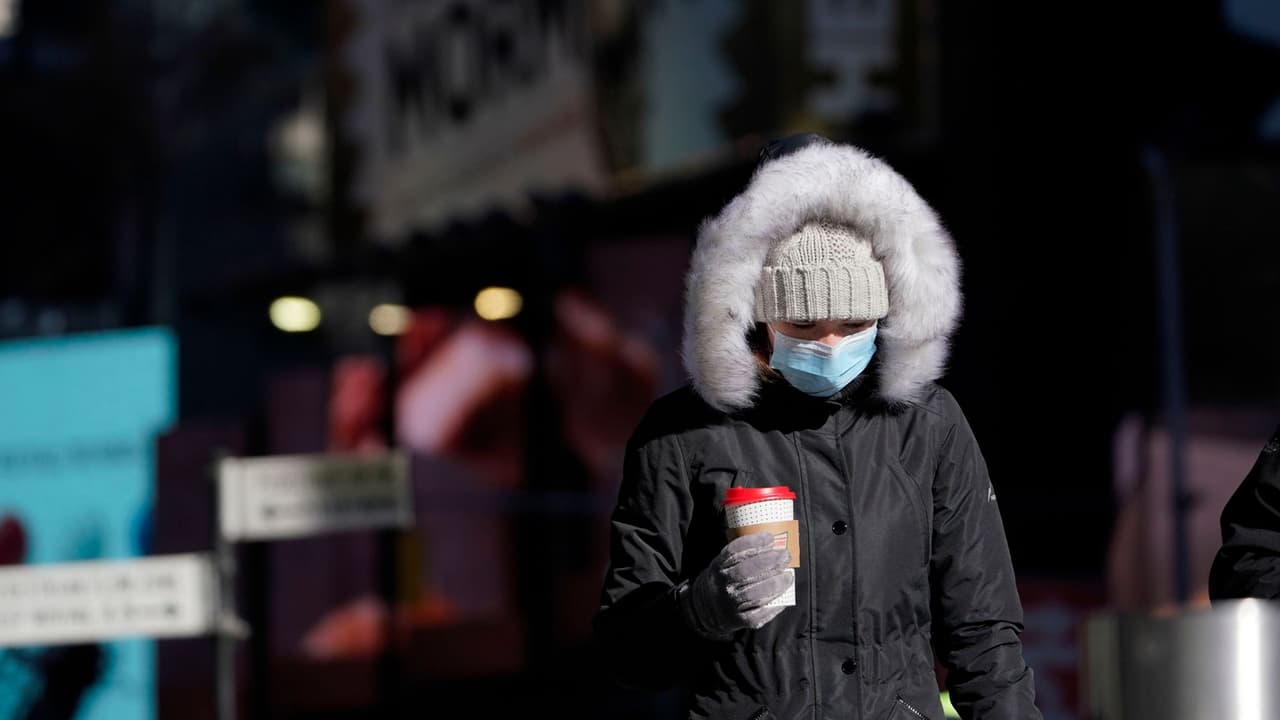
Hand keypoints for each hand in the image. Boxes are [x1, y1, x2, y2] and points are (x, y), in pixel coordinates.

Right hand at [679, 532, 793, 639]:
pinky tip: (784, 595)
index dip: (753, 543)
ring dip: (775, 583)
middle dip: (769, 561)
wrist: (706, 609)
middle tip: (785, 555)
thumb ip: (740, 555)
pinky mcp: (740, 620)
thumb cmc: (722, 582)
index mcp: (717, 567)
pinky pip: (759, 613)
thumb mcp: (722, 565)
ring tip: (788, 575)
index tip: (770, 537)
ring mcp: (731, 603)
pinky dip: (774, 605)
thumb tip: (772, 542)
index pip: (733, 552)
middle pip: (746, 571)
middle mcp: (722, 585)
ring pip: (755, 593)